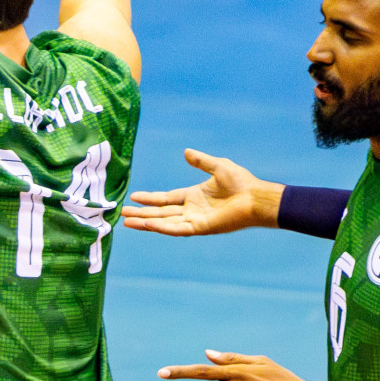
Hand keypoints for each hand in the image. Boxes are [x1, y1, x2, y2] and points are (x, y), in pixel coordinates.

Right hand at [122, 149, 272, 235]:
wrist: (256, 197)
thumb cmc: (242, 183)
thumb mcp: (217, 166)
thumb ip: (201, 161)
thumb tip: (186, 152)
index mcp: (193, 196)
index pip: (166, 198)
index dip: (149, 198)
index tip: (133, 196)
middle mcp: (191, 210)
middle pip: (160, 212)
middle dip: (141, 212)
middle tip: (122, 213)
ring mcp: (195, 220)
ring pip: (164, 222)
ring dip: (146, 222)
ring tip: (127, 222)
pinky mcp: (201, 227)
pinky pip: (177, 228)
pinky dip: (162, 227)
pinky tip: (148, 224)